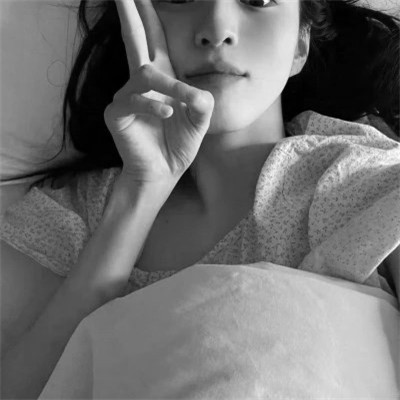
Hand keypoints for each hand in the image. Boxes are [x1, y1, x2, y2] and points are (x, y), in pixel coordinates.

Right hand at [104, 0, 214, 184]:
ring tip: (181, 108)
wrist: (164, 172)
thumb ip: (201, 102)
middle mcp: (140, 81)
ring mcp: (125, 95)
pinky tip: (167, 114)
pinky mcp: (116, 113)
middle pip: (134, 39)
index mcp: (161, 78)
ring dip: (170, 87)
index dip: (147, 14)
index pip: (154, 39)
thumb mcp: (199, 121)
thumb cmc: (178, 144)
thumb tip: (194, 92)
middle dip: (129, 14)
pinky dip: (153, 105)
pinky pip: (134, 100)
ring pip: (147, 75)